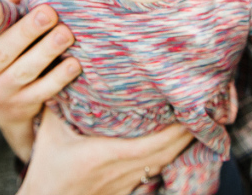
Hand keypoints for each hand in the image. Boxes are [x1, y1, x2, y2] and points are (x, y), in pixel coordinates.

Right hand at [0, 0, 80, 159]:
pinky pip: (41, 91)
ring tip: (65, 34)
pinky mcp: (19, 108)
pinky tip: (74, 63)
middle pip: (0, 52)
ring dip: (46, 51)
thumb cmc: (0, 54)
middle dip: (26, 31)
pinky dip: (59, 77)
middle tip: (48, 13)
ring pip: (23, 72)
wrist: (5, 110)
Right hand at [19, 108, 193, 194]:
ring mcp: (127, 183)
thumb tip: (69, 69)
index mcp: (110, 154)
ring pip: (165, 163)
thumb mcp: (51, 133)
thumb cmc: (46, 170)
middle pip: (169, 152)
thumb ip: (61, 103)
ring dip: (182, 144)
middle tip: (205, 110)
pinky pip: (154, 171)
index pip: (158, 142)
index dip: (181, 127)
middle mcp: (125, 170)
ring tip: (195, 123)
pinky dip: (168, 156)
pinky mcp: (125, 190)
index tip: (193, 107)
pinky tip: (173, 145)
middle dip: (190, 132)